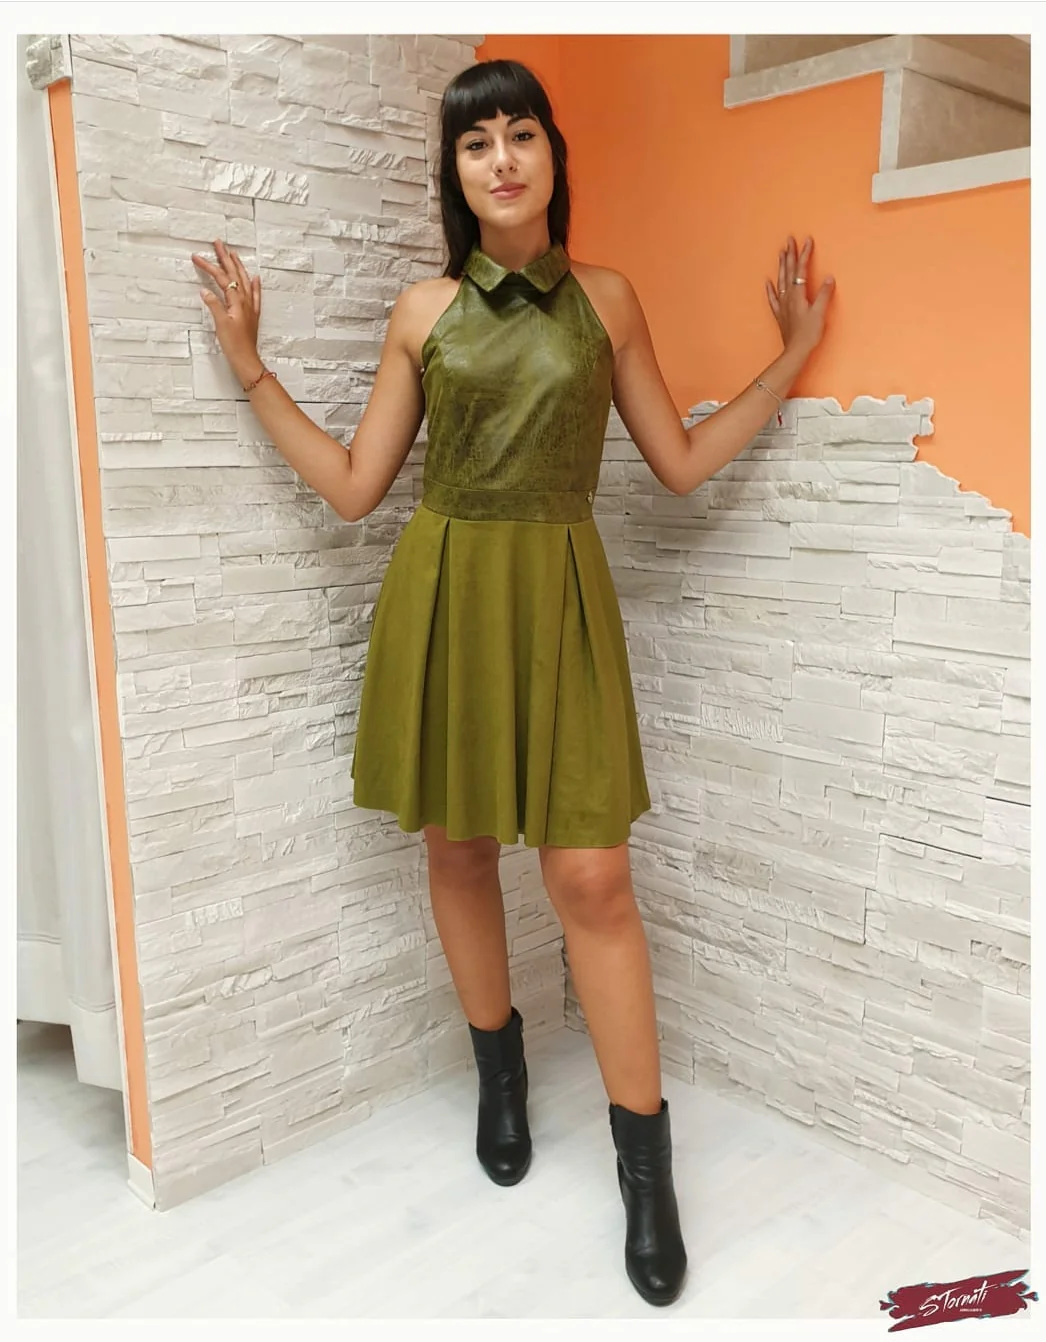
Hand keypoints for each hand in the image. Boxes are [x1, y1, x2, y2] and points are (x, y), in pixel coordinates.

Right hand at [192, 239, 262, 382]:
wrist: (246, 359)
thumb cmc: (234, 344)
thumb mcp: (220, 324)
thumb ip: (214, 305)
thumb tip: (205, 291)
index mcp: (236, 301)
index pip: (222, 278)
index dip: (209, 266)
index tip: (196, 257)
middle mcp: (245, 300)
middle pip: (235, 274)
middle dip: (225, 257)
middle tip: (218, 243)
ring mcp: (250, 307)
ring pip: (244, 280)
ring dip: (238, 265)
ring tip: (233, 253)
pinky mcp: (252, 314)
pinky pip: (255, 294)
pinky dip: (254, 284)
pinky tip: (255, 278)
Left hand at [766, 236, 834, 358]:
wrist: (795, 351)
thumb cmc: (808, 334)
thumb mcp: (820, 313)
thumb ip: (824, 295)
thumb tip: (828, 278)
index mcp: (798, 295)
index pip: (801, 270)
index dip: (804, 254)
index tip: (807, 241)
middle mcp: (788, 297)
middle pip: (788, 272)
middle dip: (790, 255)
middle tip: (789, 240)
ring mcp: (782, 305)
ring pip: (780, 281)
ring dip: (781, 266)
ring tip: (781, 253)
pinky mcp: (780, 314)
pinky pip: (773, 298)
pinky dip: (770, 289)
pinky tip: (767, 282)